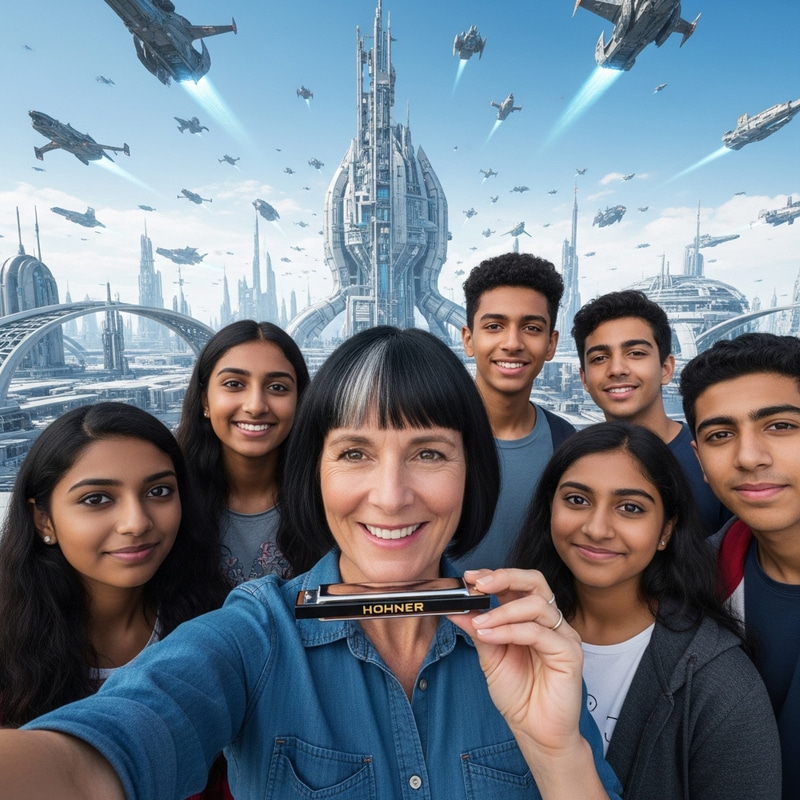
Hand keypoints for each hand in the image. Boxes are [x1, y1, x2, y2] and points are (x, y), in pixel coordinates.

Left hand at [449, 568, 583, 754]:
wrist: (535, 732)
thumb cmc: (518, 695)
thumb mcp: (490, 657)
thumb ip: (478, 630)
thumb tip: (456, 608)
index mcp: (531, 619)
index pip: (519, 584)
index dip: (495, 575)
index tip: (470, 577)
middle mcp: (549, 622)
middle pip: (535, 582)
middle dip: (504, 577)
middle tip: (479, 584)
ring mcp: (563, 636)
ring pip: (536, 605)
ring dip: (502, 611)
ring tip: (479, 623)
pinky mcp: (570, 653)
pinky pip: (538, 632)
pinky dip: (510, 631)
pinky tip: (491, 636)